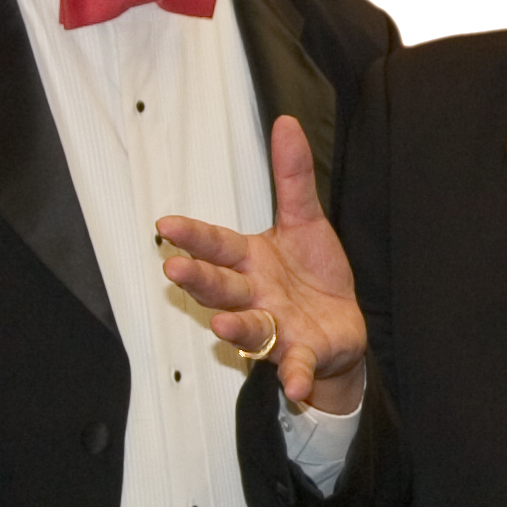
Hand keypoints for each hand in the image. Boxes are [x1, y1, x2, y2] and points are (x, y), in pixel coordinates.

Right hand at [161, 115, 367, 413]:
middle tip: (174, 270)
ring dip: (235, 328)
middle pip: (222, 285)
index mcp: (250, 260)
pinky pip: (295, 365)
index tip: (165, 225)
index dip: (193, 236)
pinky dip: (295, 375)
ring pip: (250, 326)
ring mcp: (275, 327)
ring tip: (223, 326)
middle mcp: (254, 295)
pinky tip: (295, 384)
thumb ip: (292, 176)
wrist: (340, 327)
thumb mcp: (306, 220)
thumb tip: (285, 122)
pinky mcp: (301, 353)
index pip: (217, 245)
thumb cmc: (312, 275)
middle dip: (199, 279)